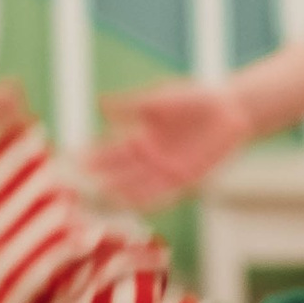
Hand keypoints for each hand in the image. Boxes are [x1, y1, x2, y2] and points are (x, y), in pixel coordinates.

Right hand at [87, 79, 252, 207]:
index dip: (93, 155)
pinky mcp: (188, 178)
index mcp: (141, 137)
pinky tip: (136, 203)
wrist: (231, 108)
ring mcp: (168, 169)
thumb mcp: (159, 100)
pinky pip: (166, 193)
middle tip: (79, 183)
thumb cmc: (194, 99)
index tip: (72, 158)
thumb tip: (99, 105)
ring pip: (140, 185)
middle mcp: (151, 157)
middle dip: (101, 176)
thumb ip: (131, 105)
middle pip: (122, 171)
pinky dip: (150, 199)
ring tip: (103, 195)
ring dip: (122, 192)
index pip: (111, 150)